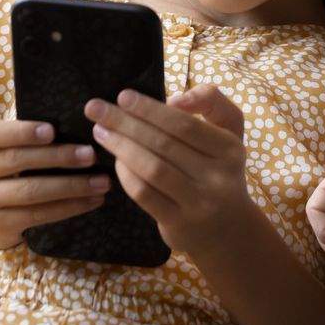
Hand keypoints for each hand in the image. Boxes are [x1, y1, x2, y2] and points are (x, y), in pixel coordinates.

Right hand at [0, 119, 109, 251]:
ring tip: (101, 181)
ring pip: (31, 190)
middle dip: (58, 157)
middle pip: (17, 161)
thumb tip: (73, 126)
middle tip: (90, 154)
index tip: (52, 131)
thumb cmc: (2, 170)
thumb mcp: (1, 148)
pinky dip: (69, 207)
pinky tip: (91, 200)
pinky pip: (39, 214)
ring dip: (71, 186)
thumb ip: (23, 136)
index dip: (22, 132)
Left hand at [86, 84, 260, 258]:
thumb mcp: (229, 130)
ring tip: (100, 131)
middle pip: (163, 144)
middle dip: (125, 123)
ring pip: (151, 168)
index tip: (123, 96)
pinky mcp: (178, 222)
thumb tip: (172, 102)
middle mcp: (218, 176)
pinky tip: (116, 160)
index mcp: (230, 148)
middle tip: (95, 108)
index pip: (184, 124)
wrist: (227, 227)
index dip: (150, 109)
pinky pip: (144, 193)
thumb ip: (209, 101)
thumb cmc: (219, 168)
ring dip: (121, 146)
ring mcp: (198, 202)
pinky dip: (125, 174)